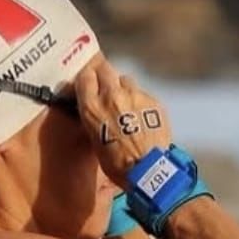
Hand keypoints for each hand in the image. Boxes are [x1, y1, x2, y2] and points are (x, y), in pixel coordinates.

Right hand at [75, 57, 172, 187]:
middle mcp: (112, 95)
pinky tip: (142, 115)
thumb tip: (95, 110)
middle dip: (104, 75)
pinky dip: (140, 101)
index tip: (88, 82)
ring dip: (123, 87)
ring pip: (125, 79)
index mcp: (92, 107)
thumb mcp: (95, 140)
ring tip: (126, 103)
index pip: (85, 76)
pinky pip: (143, 93)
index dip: (87, 78)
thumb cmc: (117, 162)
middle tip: (105, 84)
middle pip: (105, 69)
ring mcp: (134, 95)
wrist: (148, 169)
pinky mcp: (152, 100)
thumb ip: (94, 117)